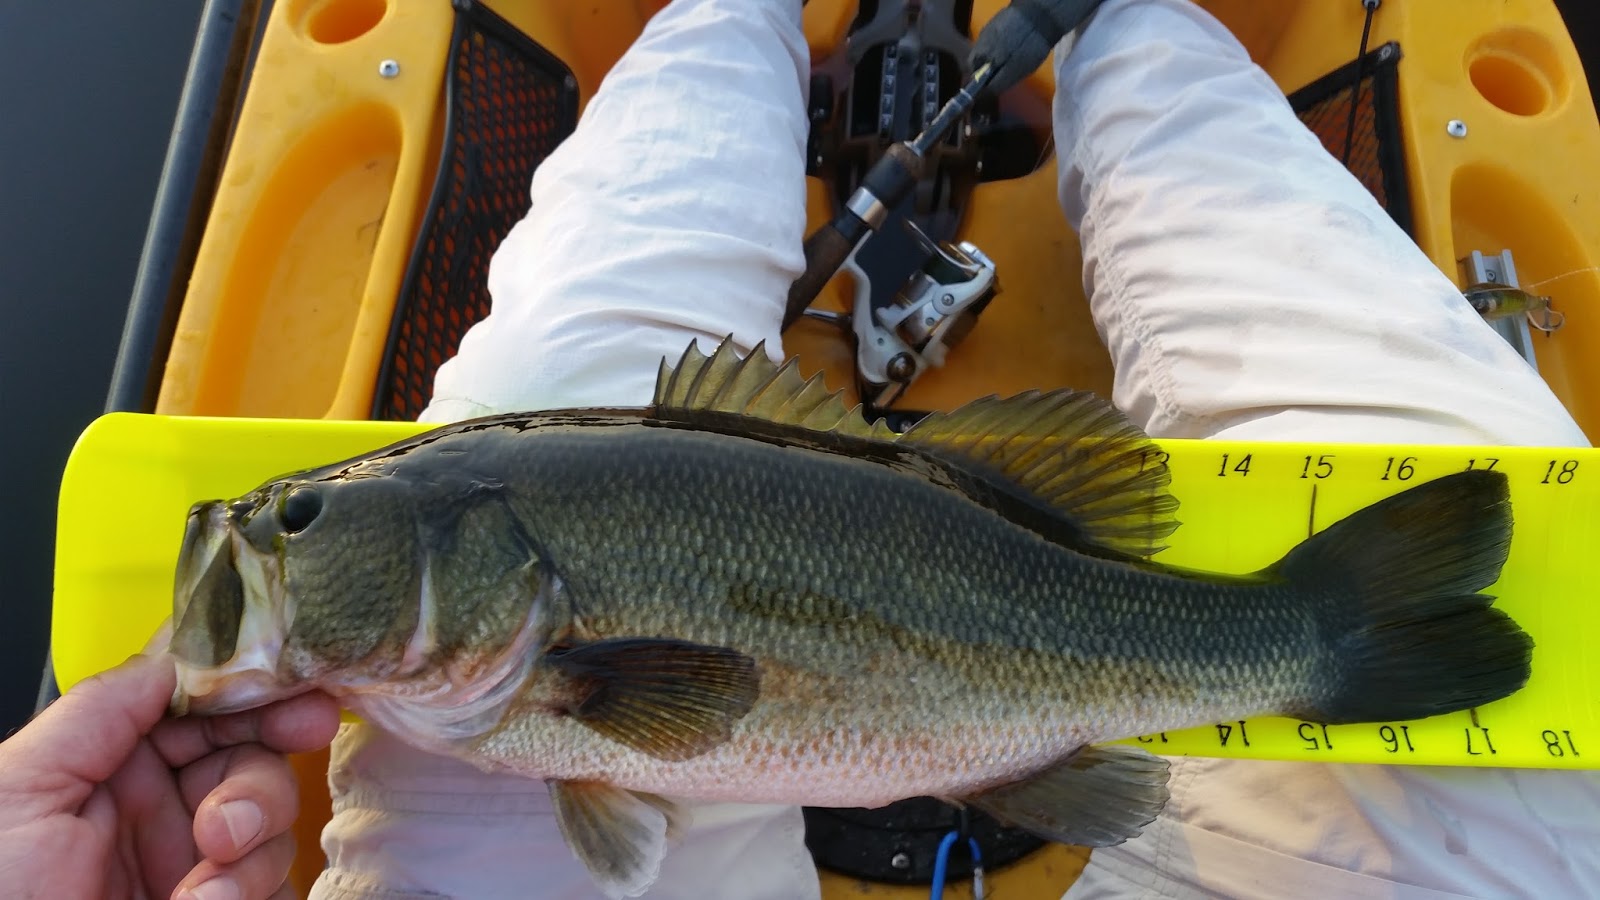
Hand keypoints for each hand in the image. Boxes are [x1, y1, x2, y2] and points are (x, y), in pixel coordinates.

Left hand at [0, 650, 339, 898]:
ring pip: (272, 825)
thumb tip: (176, 658)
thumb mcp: (17, 784)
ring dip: (248, 855)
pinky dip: (246, 894)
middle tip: (230, 823)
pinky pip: (271, 886)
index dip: (257, 695)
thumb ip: (100, 709)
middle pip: (252, 757)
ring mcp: (189, 862)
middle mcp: (155, 805)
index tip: (302, 703)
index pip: (202, 704)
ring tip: (199, 891)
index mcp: (108, 760)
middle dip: (258, 784)